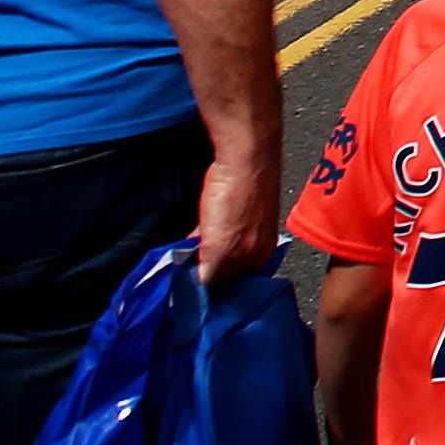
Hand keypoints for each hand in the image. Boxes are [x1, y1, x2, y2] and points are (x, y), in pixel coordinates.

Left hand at [196, 147, 279, 287]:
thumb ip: (212, 274)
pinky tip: (197, 229)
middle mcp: (258, 243)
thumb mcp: (221, 250)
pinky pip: (216, 229)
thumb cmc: (239, 197)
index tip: (189, 286)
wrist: (244, 157)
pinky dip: (203, 232)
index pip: (231, 286)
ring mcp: (249, 224)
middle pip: (225, 267)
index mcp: (259, 258)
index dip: (210, 286)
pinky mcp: (238, 207)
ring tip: (188, 248)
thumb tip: (201, 287)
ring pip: (218, 248)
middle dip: (205, 268)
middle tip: (185, 267)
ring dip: (202, 250)